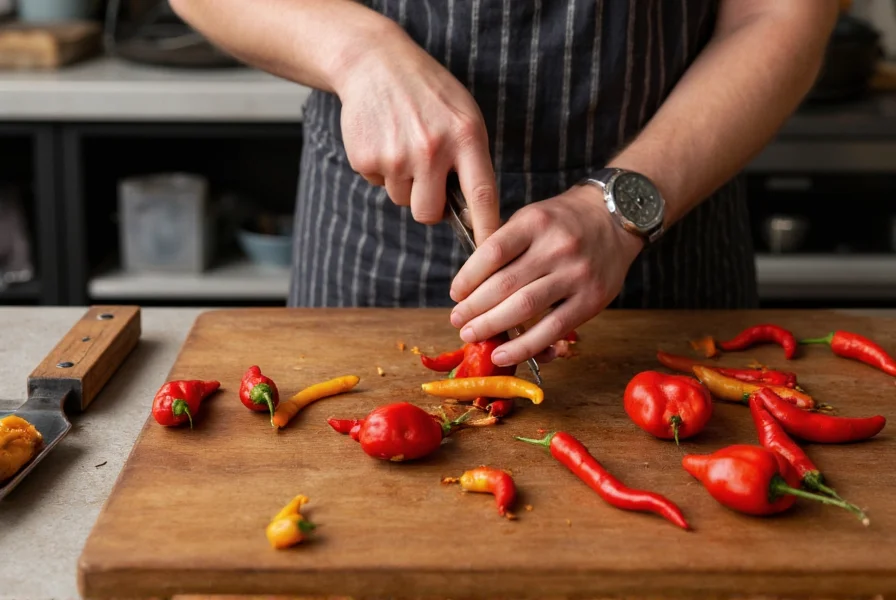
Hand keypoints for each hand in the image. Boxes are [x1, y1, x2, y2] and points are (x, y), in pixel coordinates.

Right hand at [334, 27, 499, 243]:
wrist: (376, 63)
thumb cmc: (429, 93)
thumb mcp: (464, 116)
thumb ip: (471, 159)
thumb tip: (473, 213)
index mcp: (465, 137)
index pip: (482, 195)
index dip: (486, 229)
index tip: (489, 252)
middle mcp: (432, 149)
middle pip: (429, 213)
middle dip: (428, 207)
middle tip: (427, 179)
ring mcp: (396, 155)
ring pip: (402, 199)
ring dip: (404, 182)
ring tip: (404, 144)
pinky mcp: (366, 158)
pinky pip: (378, 184)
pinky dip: (381, 169)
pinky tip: (385, 139)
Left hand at [447, 184, 643, 365]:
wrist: (616, 218)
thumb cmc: (563, 222)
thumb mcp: (532, 217)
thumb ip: (504, 245)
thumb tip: (469, 285)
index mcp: (535, 223)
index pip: (493, 252)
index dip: (468, 277)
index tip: (456, 294)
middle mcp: (557, 247)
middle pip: (505, 284)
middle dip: (474, 308)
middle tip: (457, 321)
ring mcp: (576, 274)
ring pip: (526, 308)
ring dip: (492, 326)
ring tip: (472, 336)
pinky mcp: (592, 300)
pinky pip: (553, 329)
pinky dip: (525, 346)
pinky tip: (503, 354)